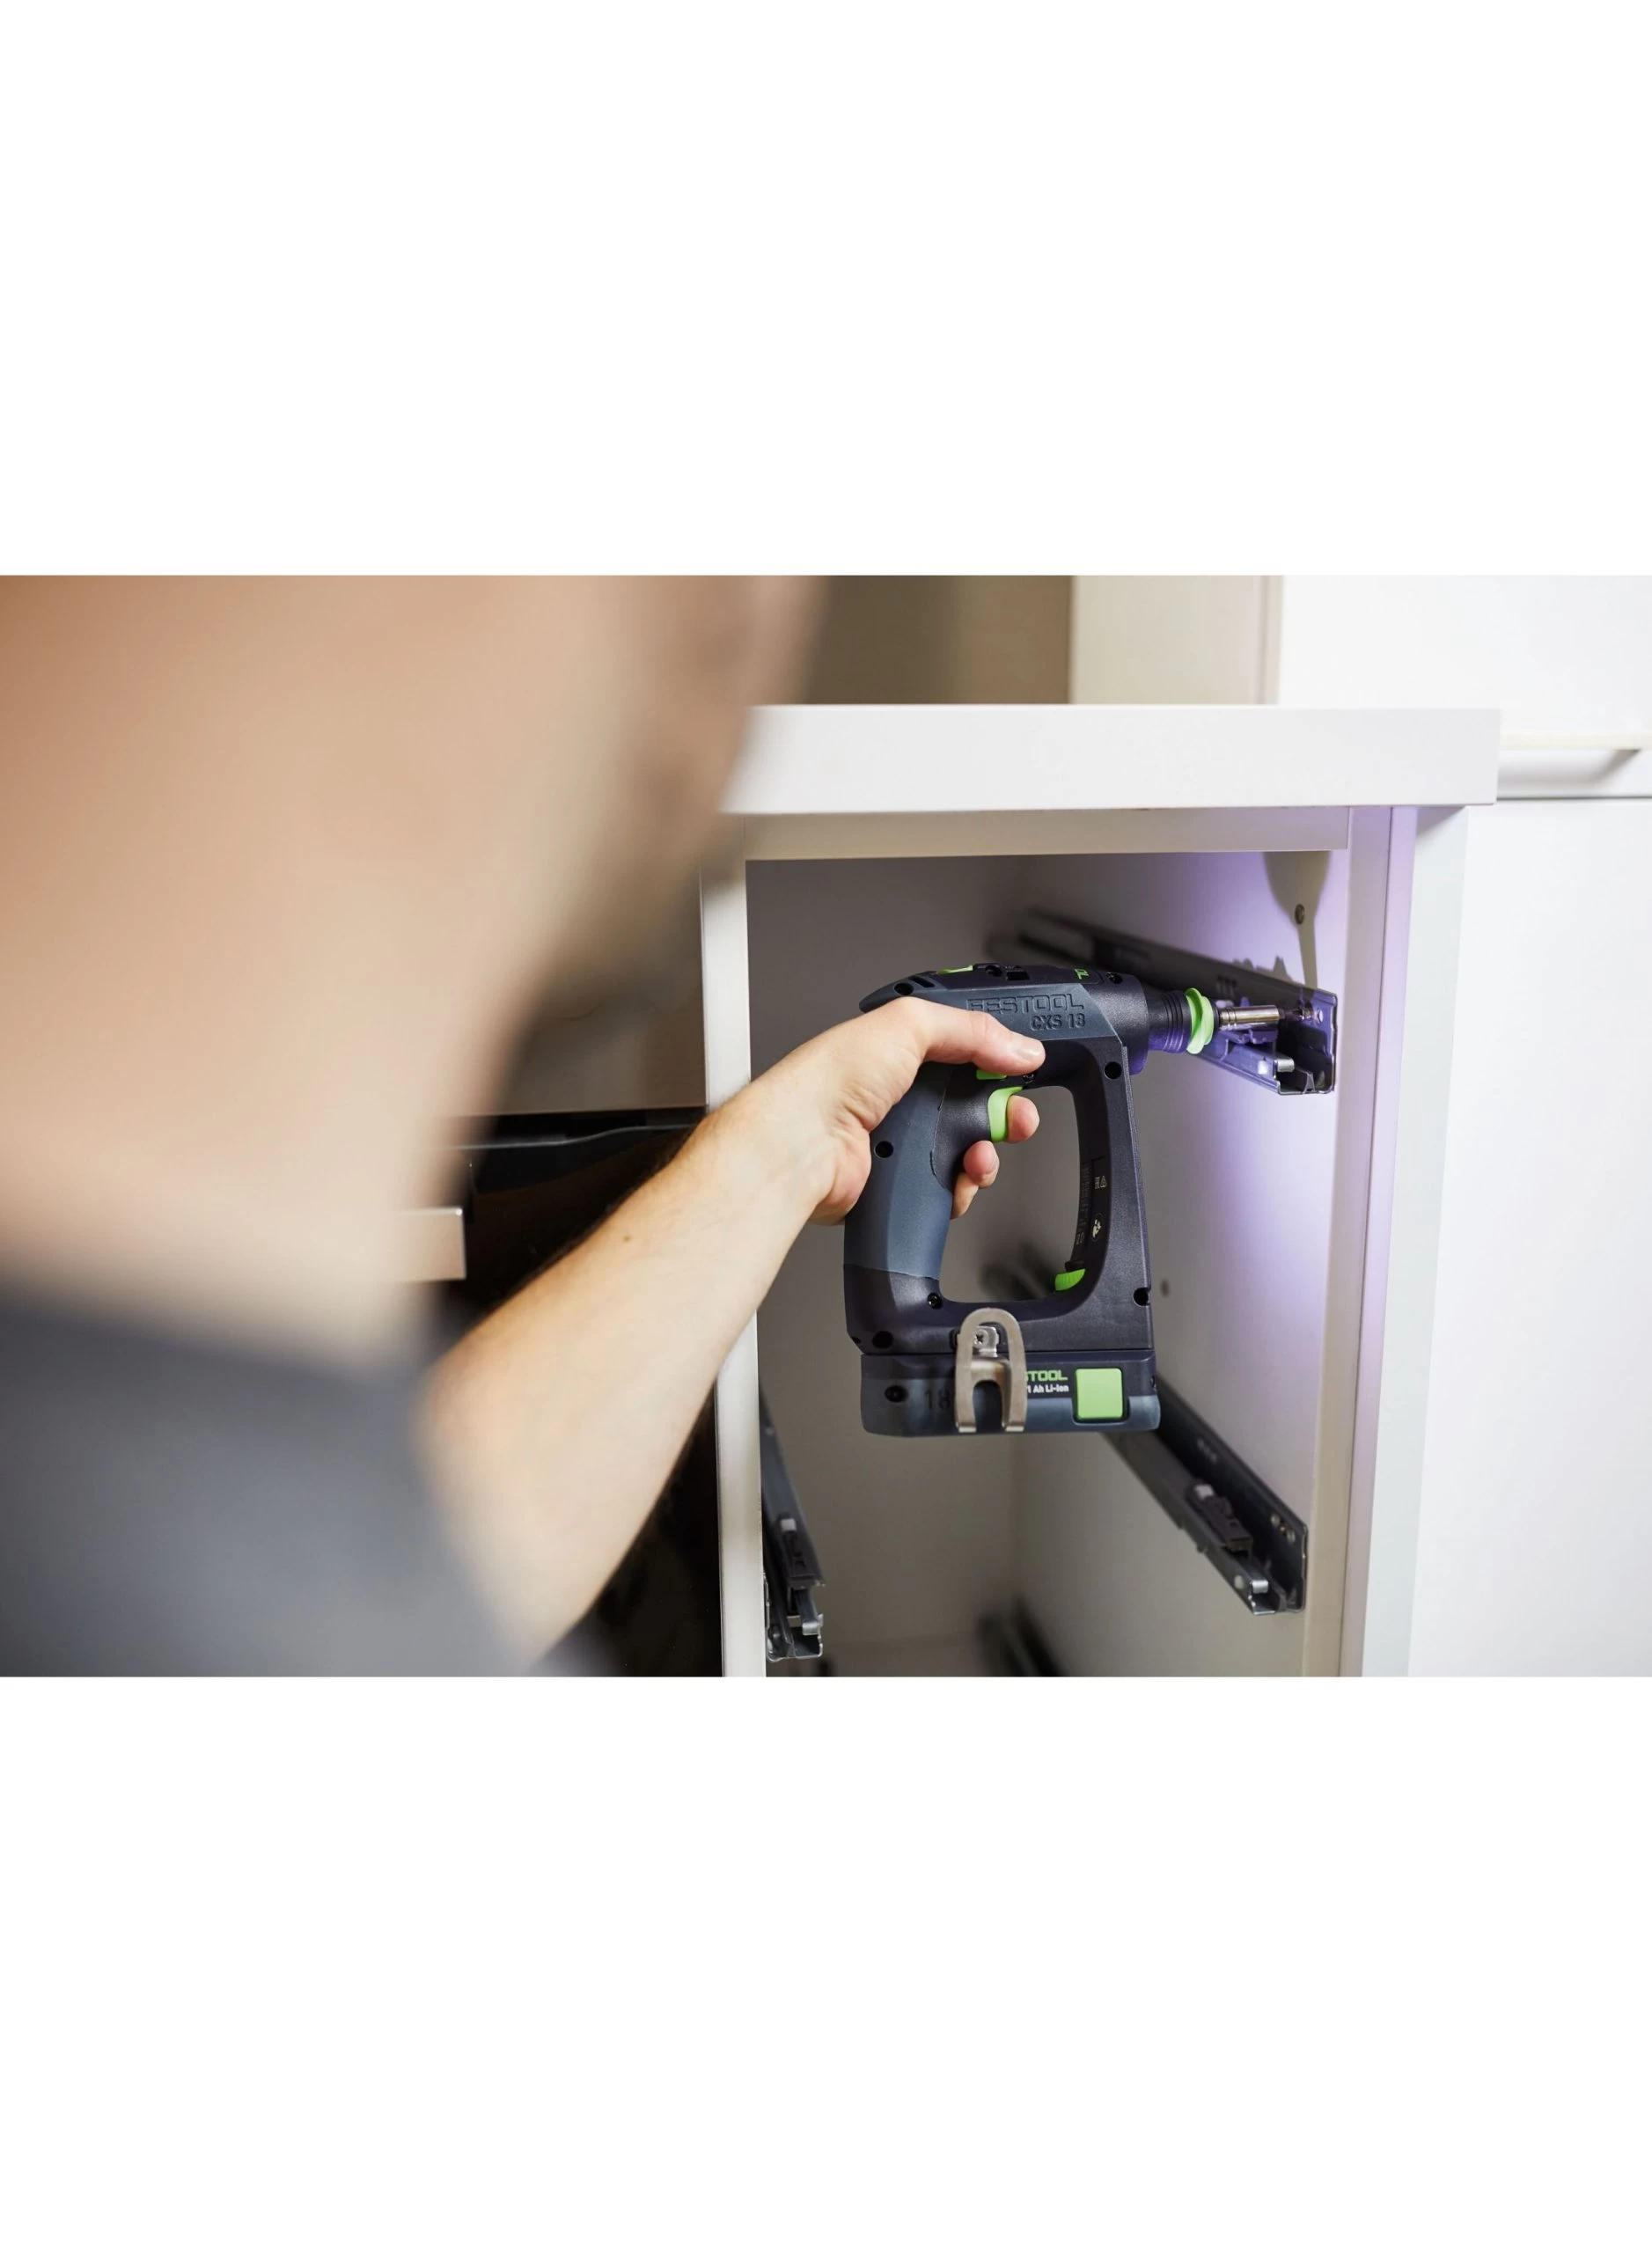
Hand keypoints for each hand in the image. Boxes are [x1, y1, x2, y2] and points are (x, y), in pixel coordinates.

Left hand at [724, 997, 1042, 1224]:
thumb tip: (1018, 1045)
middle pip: (977, 1105)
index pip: (967, 1051)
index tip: (1024, 1067)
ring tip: (978, 1156)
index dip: (999, 1059)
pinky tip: (957, 1179)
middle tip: (1018, 1119)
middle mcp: (902, 1095)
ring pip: (969, 1150)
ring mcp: (903, 1141)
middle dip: (1005, 1113)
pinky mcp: (901, 1181)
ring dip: (985, 1155)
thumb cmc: (829, 1081)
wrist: (802, 1146)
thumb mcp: (908, 1026)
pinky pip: (950, 1187)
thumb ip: (969, 1029)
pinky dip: (961, 1187)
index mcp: (901, 1050)